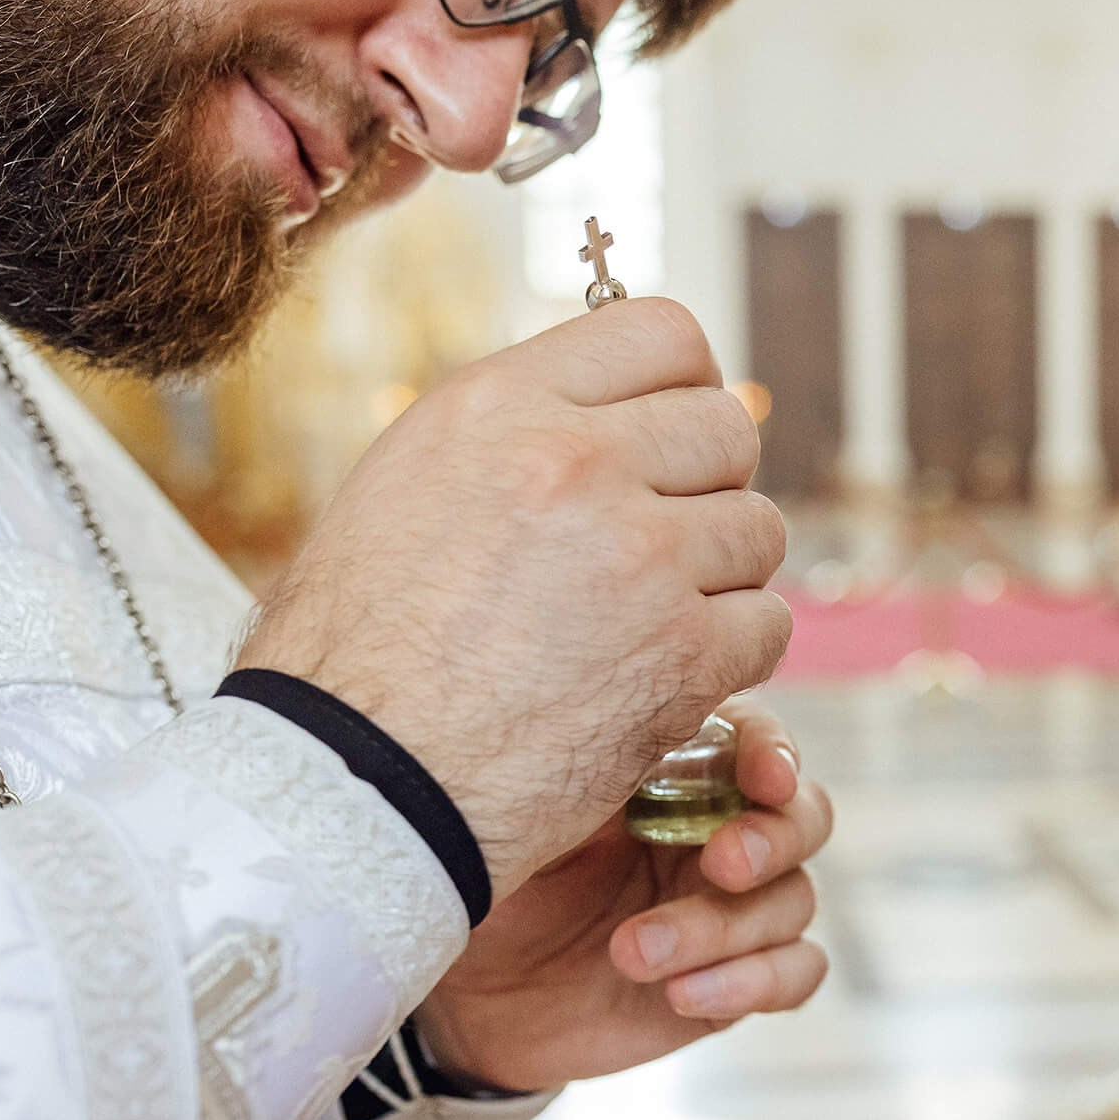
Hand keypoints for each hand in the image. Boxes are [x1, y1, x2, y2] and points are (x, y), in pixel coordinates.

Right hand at [237, 298, 791, 898]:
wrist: (352, 788)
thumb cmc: (354, 655)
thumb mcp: (403, 490)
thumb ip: (514, 438)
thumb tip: (609, 413)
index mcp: (497, 407)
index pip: (661, 331)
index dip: (682, 385)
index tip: (670, 434)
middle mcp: (575, 464)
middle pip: (727, 428)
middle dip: (709, 484)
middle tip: (664, 542)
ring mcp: (641, 559)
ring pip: (758, 529)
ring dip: (723, 575)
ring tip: (654, 618)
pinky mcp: (684, 655)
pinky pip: (767, 623)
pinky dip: (732, 653)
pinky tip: (669, 676)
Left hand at [413, 700, 832, 1092]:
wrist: (464, 1003)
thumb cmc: (493, 887)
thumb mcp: (528, 815)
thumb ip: (598, 770)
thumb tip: (655, 714)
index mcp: (676, 778)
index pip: (755, 742)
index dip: (772, 752)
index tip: (761, 778)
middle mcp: (717, 836)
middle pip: (805, 816)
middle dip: (773, 838)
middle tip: (721, 864)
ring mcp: (732, 911)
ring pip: (793, 900)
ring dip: (722, 928)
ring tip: (633, 955)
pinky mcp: (734, 981)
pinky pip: (796, 974)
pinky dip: (754, 981)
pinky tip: (681, 994)